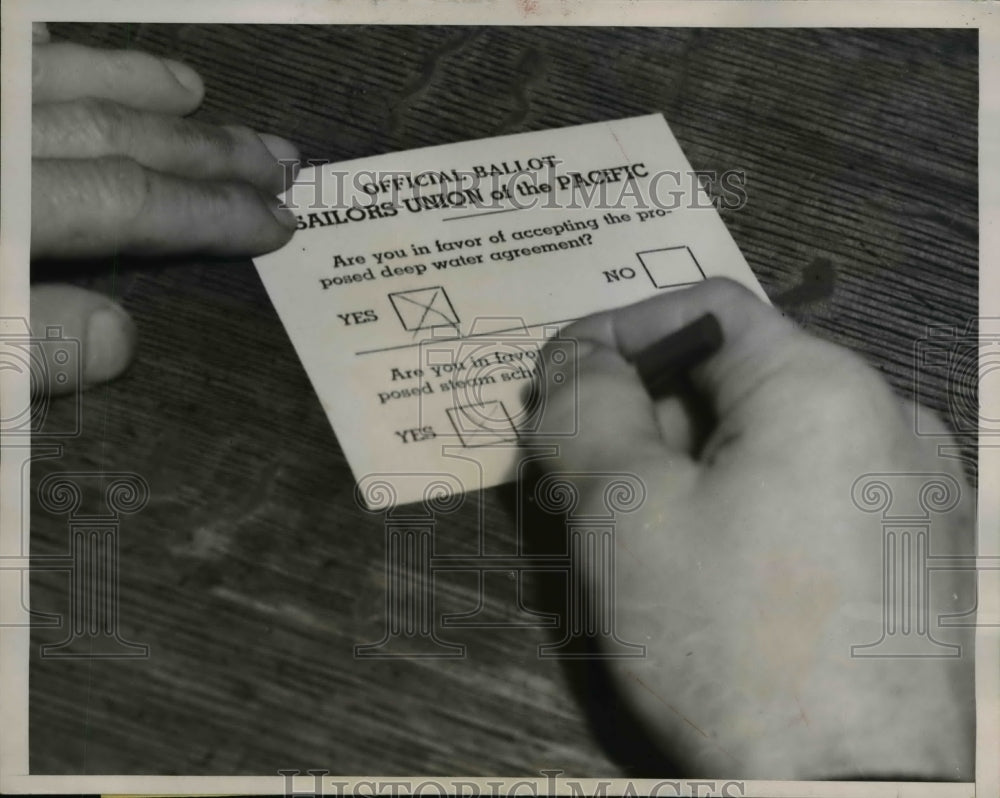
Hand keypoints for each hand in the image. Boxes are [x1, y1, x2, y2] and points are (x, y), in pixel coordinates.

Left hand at [30, 23, 299, 394]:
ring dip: (132, 83)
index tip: (278, 222)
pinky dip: (39, 54)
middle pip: (109, 134)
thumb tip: (122, 338)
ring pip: (50, 81)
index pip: (125, 202)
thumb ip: (26, 347)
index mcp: (1, 219)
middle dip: (203, 149)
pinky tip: (62, 44)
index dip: (208, 212)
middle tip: (278, 158)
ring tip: (194, 91)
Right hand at [530, 278, 974, 779]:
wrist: (850, 795)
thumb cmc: (731, 645)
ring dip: (695, 465)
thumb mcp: (625, 517)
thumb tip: (576, 362)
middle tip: (591, 481)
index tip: (560, 388)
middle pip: (738, 380)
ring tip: (646, 536)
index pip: (702, 308)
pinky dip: (750, 505)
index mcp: (825, 387)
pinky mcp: (918, 555)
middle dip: (650, 416)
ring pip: (774, 440)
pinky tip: (718, 571)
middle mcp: (890, 419)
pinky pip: (816, 493)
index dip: (616, 336)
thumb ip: (584, 412)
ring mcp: (915, 491)